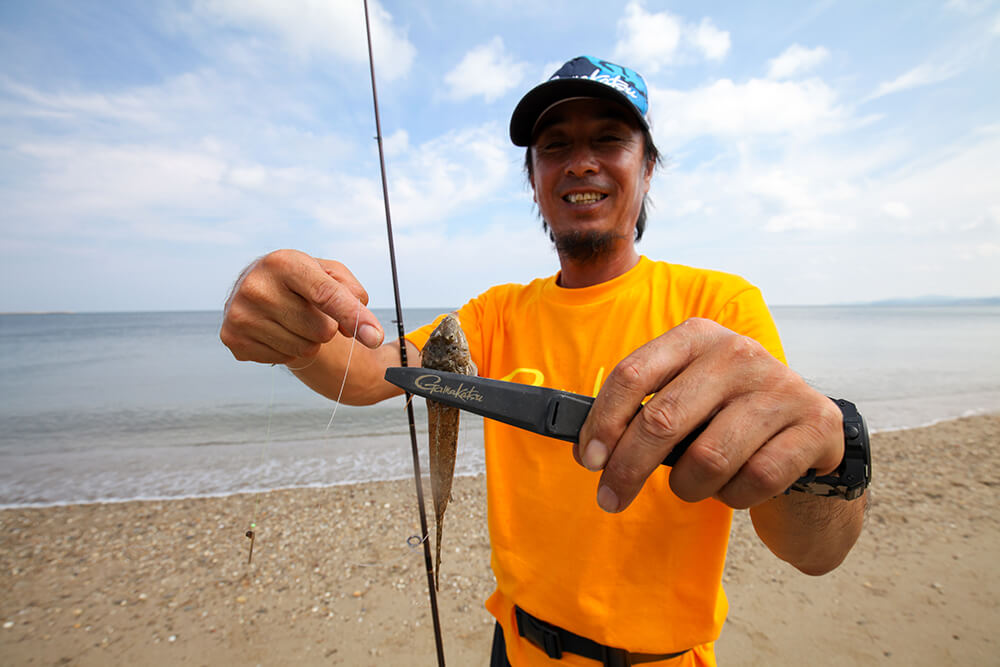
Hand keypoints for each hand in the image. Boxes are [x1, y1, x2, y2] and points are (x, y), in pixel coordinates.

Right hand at [220, 249, 384, 364]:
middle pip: (321, 330)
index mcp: (284, 262)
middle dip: (326, 326)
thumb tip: (360, 332)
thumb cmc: (303, 280)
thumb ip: (354, 297)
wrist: (258, 286)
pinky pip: (284, 359)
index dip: (354, 316)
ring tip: (293, 320)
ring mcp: (240, 314)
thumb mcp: (332, 273)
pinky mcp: (233, 338)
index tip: (374, 337)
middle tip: (310, 311)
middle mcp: (256, 286)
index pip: (326, 294)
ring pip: (304, 349)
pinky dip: (288, 349)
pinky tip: (277, 331)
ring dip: (309, 340)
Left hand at [576, 318, 843, 512]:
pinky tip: (737, 485)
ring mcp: (780, 386)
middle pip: (662, 419)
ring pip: (708, 458)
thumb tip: (588, 450)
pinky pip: (755, 479)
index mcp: (697, 336)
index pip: (633, 374)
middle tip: (611, 497)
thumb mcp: (684, 396)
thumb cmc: (726, 417)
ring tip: (692, 485)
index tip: (588, 460)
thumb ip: (640, 412)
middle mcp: (738, 352)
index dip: (603, 421)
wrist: (806, 433)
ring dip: (688, 486)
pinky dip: (734, 496)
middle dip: (628, 468)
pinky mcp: (815, 424)